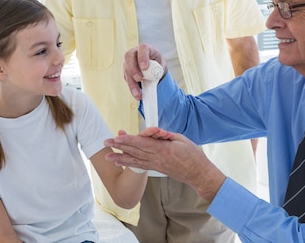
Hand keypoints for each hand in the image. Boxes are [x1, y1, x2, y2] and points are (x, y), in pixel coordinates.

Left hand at [104, 128, 225, 200]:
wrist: (198, 173)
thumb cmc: (192, 154)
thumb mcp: (181, 139)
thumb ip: (165, 135)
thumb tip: (153, 131)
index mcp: (164, 149)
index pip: (143, 143)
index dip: (129, 140)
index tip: (118, 136)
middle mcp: (157, 159)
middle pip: (135, 151)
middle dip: (120, 146)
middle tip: (106, 142)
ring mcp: (156, 165)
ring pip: (135, 160)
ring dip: (120, 157)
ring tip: (107, 156)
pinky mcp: (156, 169)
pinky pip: (140, 166)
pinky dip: (129, 164)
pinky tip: (120, 162)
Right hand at [123, 43, 166, 99]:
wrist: (154, 69)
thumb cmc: (157, 65)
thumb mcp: (160, 66)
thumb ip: (156, 70)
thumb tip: (152, 78)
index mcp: (146, 48)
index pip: (143, 48)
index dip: (142, 57)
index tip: (145, 67)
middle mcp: (135, 53)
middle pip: (129, 56)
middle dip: (133, 69)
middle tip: (139, 78)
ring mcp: (129, 61)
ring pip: (126, 69)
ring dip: (131, 82)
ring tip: (138, 93)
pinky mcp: (126, 70)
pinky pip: (126, 78)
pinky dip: (131, 87)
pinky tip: (136, 93)